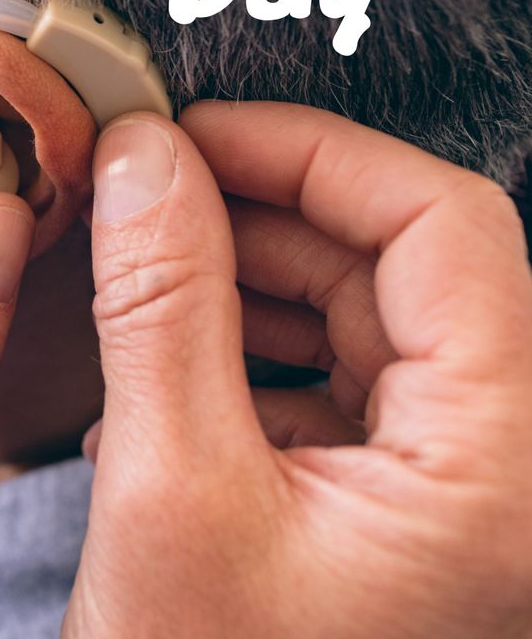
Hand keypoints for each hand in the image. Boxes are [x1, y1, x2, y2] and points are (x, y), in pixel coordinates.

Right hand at [62, 103, 531, 638]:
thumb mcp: (164, 494)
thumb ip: (159, 304)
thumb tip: (143, 161)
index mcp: (504, 471)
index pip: (442, 227)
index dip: (312, 154)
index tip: (198, 132)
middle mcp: (504, 471)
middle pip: (399, 262)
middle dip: (262, 207)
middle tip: (151, 183)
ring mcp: (451, 491)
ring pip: (361, 314)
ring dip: (247, 270)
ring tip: (144, 257)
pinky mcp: (391, 506)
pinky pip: (332, 376)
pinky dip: (247, 341)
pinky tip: (167, 349)